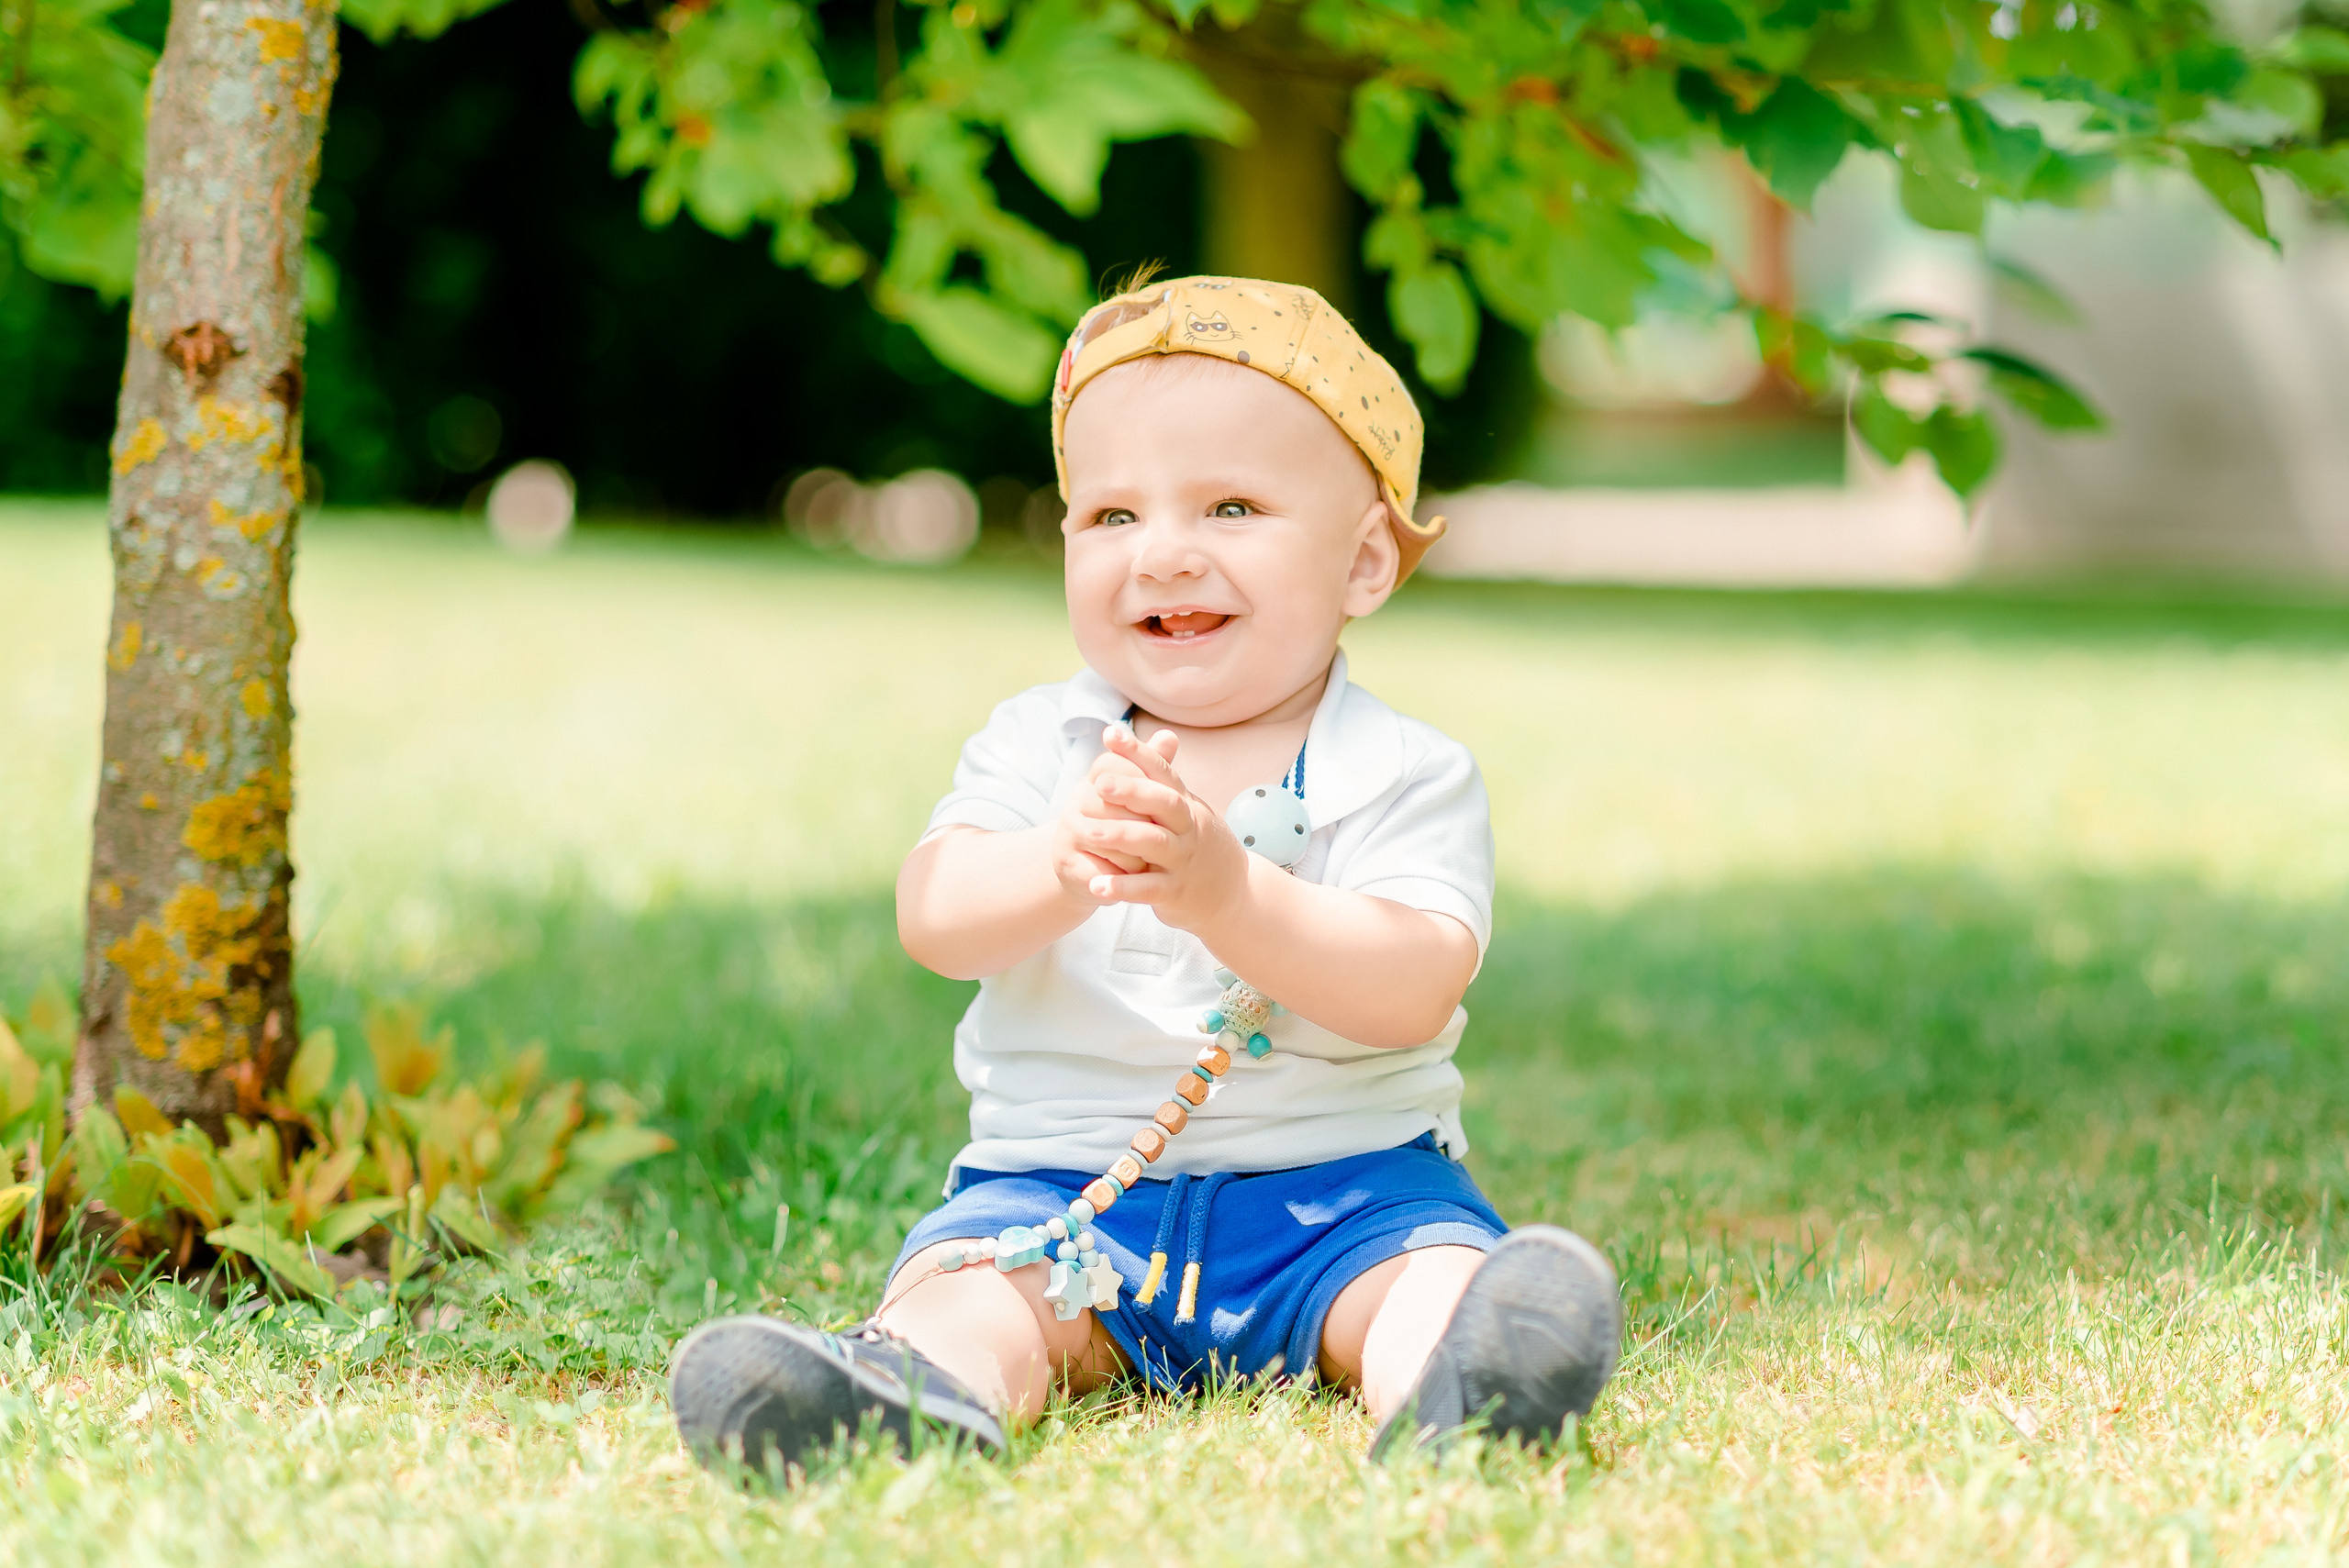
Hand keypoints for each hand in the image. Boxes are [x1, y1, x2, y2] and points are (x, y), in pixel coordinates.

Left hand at [1066, 725, 1251, 932]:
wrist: (1231, 894)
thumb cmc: (1196, 843)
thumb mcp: (1188, 810)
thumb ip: (1167, 779)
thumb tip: (1163, 733)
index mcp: (1185, 805)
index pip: (1163, 772)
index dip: (1138, 752)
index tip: (1111, 733)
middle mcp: (1187, 829)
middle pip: (1164, 804)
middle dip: (1132, 791)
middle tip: (1099, 783)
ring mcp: (1182, 861)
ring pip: (1155, 843)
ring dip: (1121, 837)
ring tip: (1086, 833)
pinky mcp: (1175, 893)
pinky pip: (1148, 889)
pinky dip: (1122, 888)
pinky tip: (1096, 887)